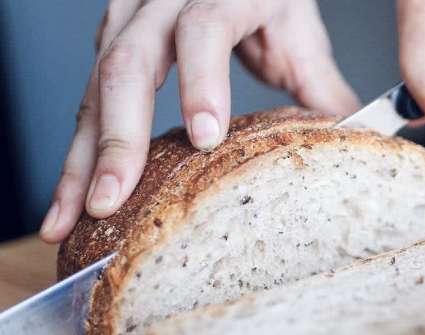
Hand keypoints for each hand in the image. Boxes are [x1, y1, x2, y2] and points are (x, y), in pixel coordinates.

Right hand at [40, 0, 358, 242]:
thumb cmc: (270, 0)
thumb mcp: (299, 38)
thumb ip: (320, 90)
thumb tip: (349, 149)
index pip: (204, 29)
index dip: (201, 82)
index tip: (206, 139)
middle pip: (129, 61)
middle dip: (117, 138)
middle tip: (112, 201)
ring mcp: (130, 15)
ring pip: (94, 83)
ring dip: (80, 155)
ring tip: (70, 217)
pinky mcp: (112, 37)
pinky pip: (89, 93)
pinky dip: (80, 146)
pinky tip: (72, 191)